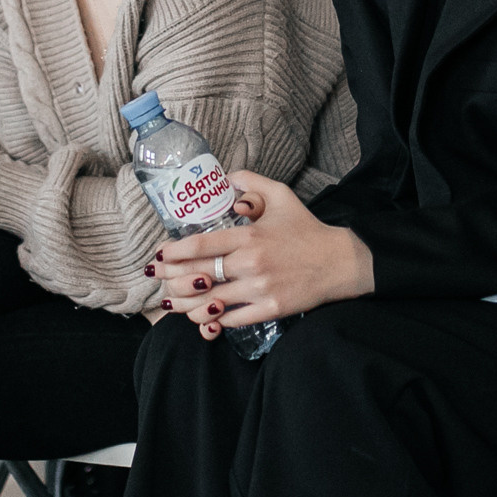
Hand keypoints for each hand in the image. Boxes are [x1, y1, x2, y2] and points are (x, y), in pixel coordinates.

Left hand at [149, 172, 372, 336]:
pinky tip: (203, 317)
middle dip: (172, 278)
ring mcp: (261, 289)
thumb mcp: (281, 195)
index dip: (175, 251)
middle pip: (200, 274)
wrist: (338, 261)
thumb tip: (226, 177)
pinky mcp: (271, 309)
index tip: (160, 254)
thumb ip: (251, 182)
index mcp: (250, 235)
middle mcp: (251, 263)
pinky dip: (215, 319)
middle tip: (158, 278)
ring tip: (173, 304)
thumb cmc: (306, 229)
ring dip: (188, 305)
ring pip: (212, 301)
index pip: (202, 244)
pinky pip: (233, 319)